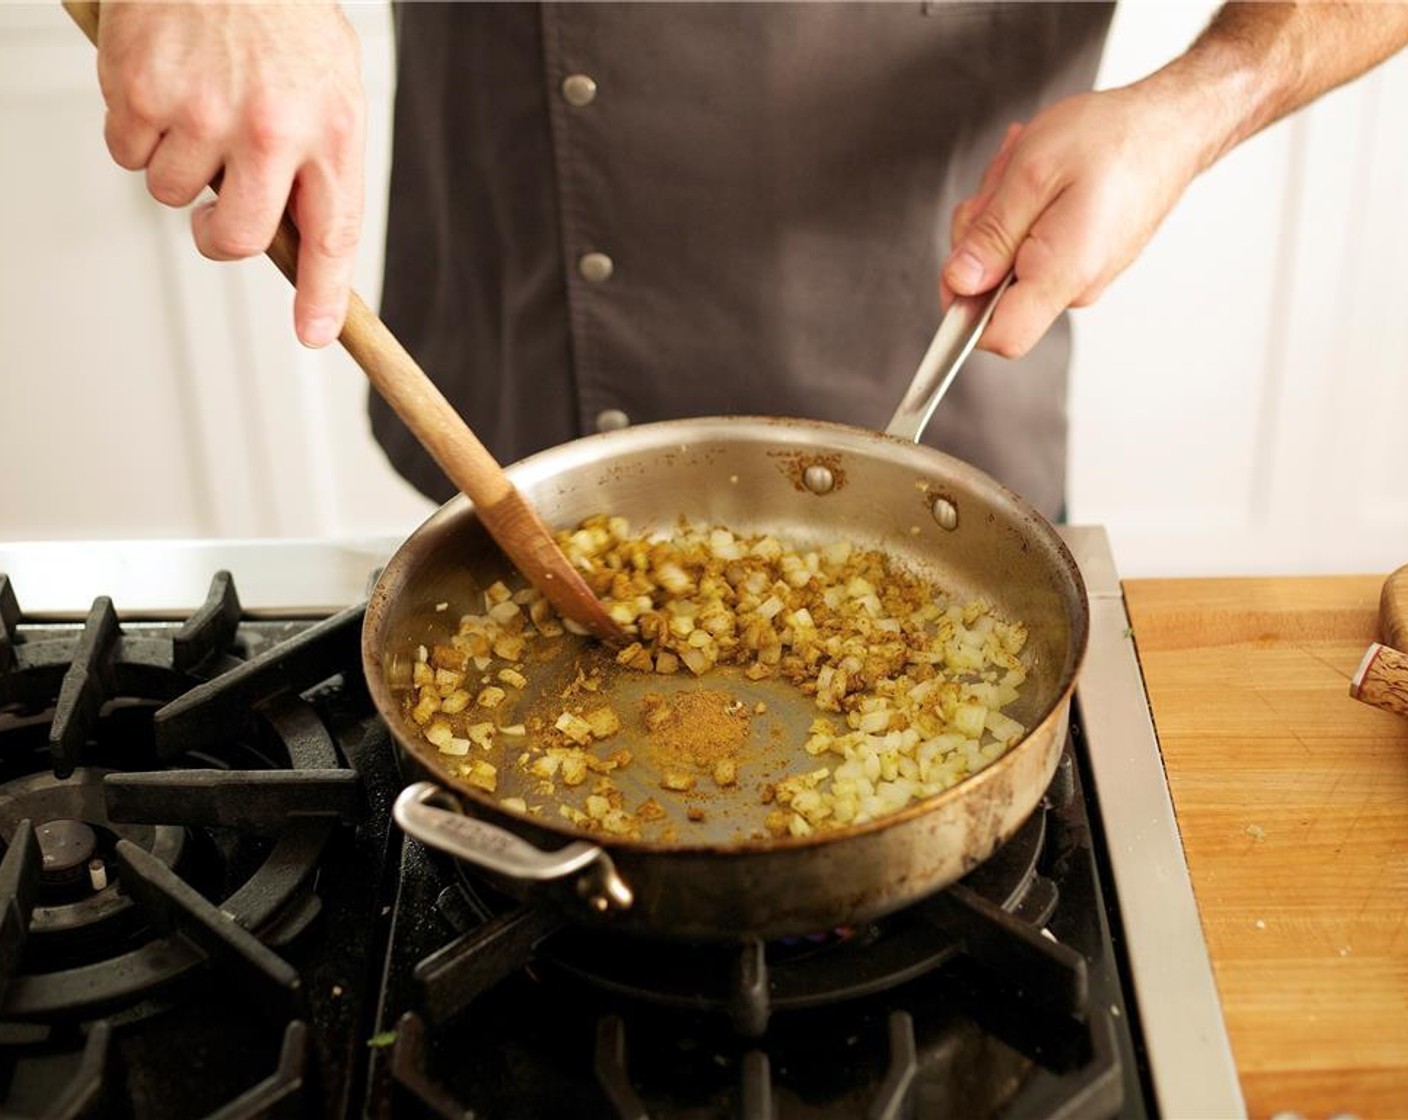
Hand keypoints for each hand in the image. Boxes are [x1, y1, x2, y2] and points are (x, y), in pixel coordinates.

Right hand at [97, 1, 364, 347]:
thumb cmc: (278, 12)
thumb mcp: (331, 85)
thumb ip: (321, 160)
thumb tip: (303, 237)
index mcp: (329, 129)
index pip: (331, 236)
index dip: (323, 296)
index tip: (314, 333)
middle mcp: (269, 129)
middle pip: (239, 239)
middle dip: (222, 238)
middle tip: (219, 215)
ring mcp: (200, 111)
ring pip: (172, 195)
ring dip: (178, 165)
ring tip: (196, 105)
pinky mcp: (139, 91)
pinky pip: (127, 153)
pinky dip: (136, 131)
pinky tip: (161, 86)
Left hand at [941, 86, 1206, 358]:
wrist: (1173, 125)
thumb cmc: (1113, 139)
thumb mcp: (1030, 174)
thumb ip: (991, 237)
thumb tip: (959, 283)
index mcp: (1062, 273)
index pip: (999, 337)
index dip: (963, 309)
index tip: (957, 264)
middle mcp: (1075, 286)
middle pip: (994, 293)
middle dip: (980, 238)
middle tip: (1001, 186)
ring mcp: (1081, 275)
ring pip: (1009, 264)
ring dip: (1002, 215)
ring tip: (1026, 171)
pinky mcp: (1083, 259)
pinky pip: (1032, 248)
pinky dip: (1025, 212)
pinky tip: (1041, 179)